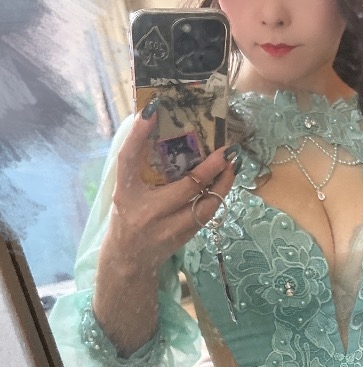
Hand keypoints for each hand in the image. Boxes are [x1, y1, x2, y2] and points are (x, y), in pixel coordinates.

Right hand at [105, 107, 237, 271]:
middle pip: (186, 186)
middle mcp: (147, 211)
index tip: (152, 108)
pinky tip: (225, 181)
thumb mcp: (126, 189)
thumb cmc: (127, 215)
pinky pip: (207, 213)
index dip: (138, 134)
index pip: (128, 159)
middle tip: (227, 149)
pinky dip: (218, 195)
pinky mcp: (184, 236)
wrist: (129, 258)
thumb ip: (137, 162)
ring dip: (223, 183)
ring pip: (205, 204)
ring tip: (232, 164)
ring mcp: (168, 227)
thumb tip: (151, 119)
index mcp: (126, 193)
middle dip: (210, 166)